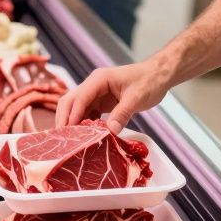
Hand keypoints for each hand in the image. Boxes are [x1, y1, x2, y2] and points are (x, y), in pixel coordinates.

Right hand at [55, 60, 173, 133]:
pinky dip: (84, 126)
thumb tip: (109, 132)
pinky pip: (87, 115)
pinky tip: (84, 139)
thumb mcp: (136, 98)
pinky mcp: (101, 103)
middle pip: (70, 102)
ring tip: (70, 143)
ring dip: (72, 125)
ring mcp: (96, 94)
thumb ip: (122, 113)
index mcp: (99, 80)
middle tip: (62, 141)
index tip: (67, 133)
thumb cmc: (149, 81)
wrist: (158, 76)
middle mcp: (93, 86)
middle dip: (64, 120)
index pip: (79, 98)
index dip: (72, 116)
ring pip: (76, 110)